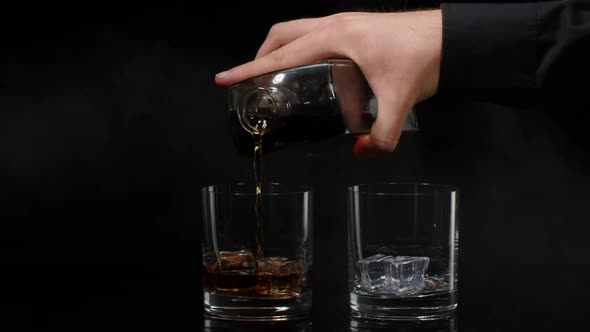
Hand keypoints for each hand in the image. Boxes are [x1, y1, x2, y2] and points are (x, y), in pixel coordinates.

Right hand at [215, 10, 441, 156]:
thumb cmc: (423, 56)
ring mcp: (344, 21)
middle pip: (281, 34)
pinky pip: (315, 31)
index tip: (226, 78)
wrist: (451, 37)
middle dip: (261, 56)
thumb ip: (382, 135)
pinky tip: (313, 71)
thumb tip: (364, 151)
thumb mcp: (400, 101)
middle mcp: (334, 24)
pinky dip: (302, 47)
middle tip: (253, 81)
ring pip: (297, 28)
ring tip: (278, 76)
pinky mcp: (354, 26)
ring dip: (280, 49)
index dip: (249, 69)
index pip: (281, 55)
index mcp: (335, 37)